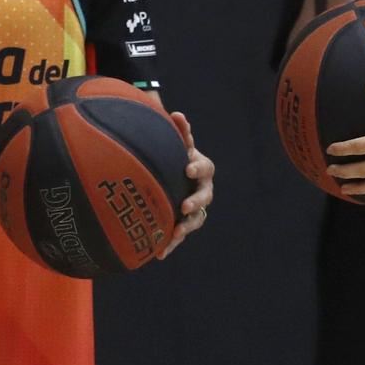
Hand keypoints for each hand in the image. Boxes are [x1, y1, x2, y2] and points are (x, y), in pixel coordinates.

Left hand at [161, 110, 214, 257]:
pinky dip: (171, 243)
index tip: (186, 168)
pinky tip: (159, 254)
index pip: (203, 166)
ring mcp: (194, 207)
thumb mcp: (171, 141)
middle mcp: (201, 188)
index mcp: (198, 166)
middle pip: (205, 195)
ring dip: (187, 225)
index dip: (197, 167)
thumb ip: (174, 128)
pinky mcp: (184, 222)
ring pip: (196, 218)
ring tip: (177, 231)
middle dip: (196, 200)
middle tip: (185, 204)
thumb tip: (171, 110)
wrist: (168, 175)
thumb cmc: (170, 154)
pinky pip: (181, 234)